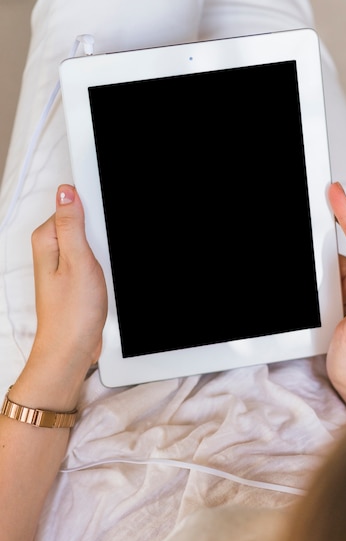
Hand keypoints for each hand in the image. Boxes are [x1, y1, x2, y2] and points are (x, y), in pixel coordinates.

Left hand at [13, 185, 106, 408]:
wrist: (72, 348)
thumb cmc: (72, 312)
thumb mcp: (77, 261)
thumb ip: (71, 224)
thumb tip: (67, 192)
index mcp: (47, 239)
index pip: (71, 205)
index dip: (94, 211)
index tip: (102, 232)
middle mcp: (52, 249)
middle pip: (83, 222)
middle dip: (100, 234)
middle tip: (102, 256)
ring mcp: (63, 263)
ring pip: (91, 241)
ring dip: (103, 251)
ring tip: (102, 270)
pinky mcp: (74, 276)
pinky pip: (92, 257)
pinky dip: (102, 263)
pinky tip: (104, 277)